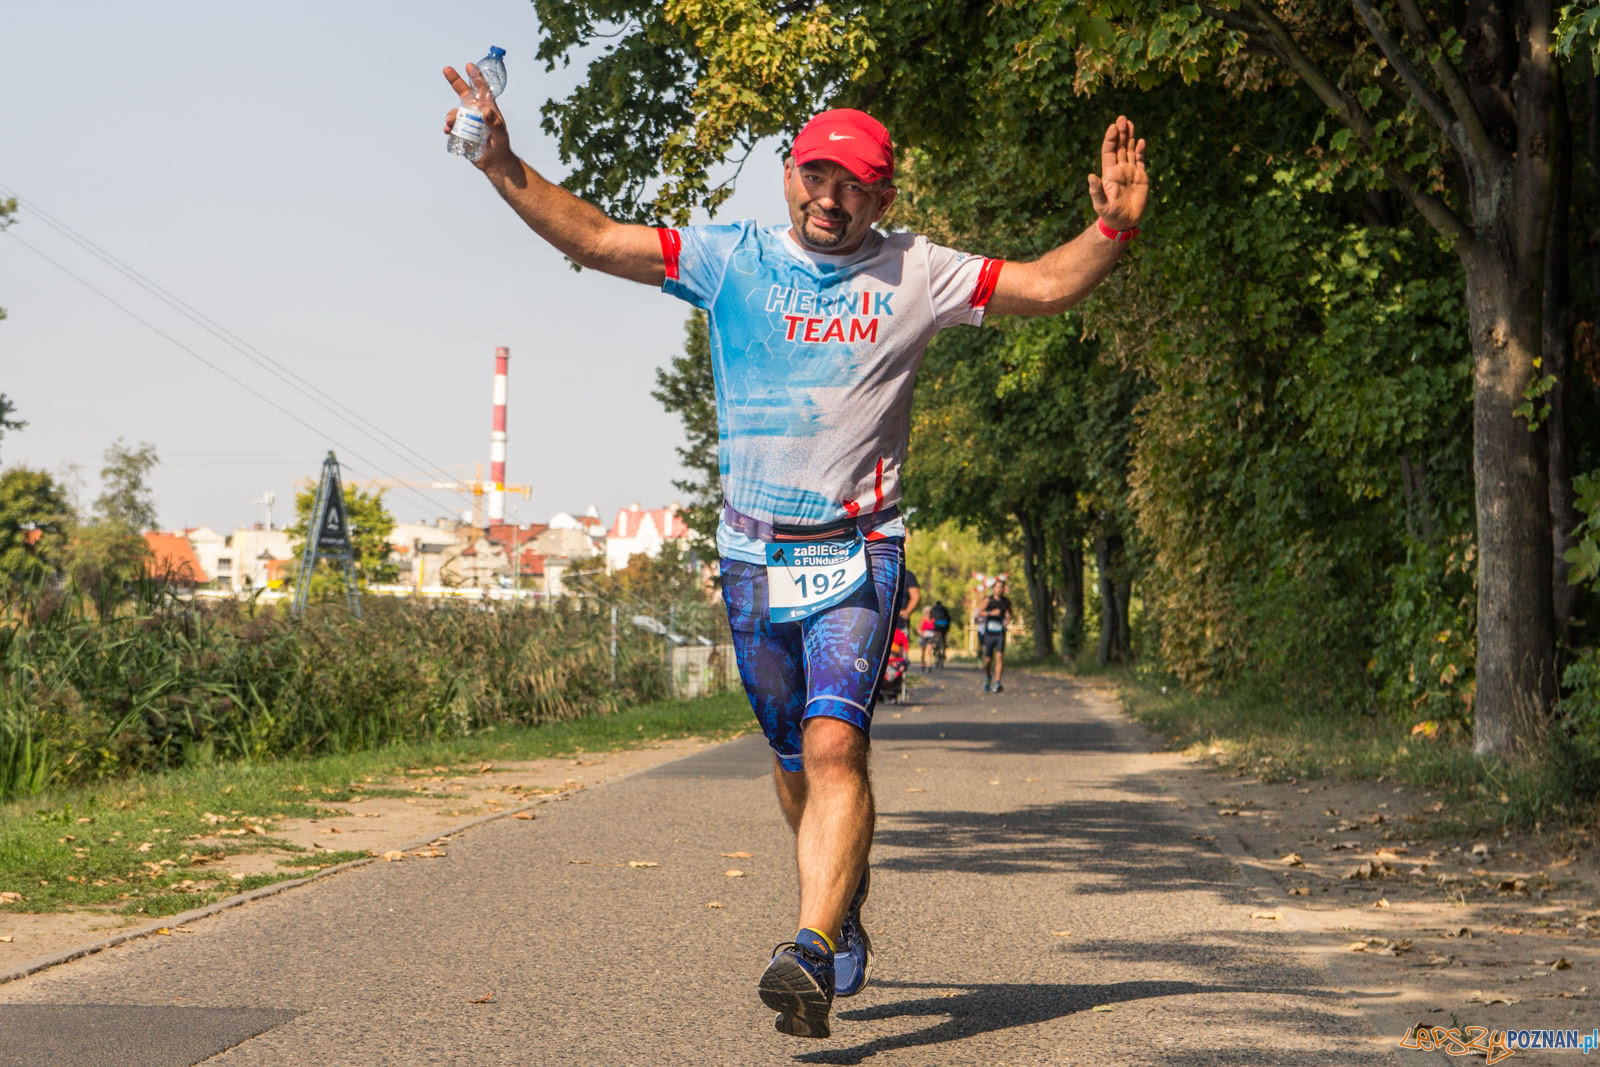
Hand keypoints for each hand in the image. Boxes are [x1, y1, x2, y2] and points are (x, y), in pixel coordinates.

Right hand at [442, 63, 511, 171]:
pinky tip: (448, 130)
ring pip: (455, 111)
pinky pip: (451, 125)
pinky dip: (447, 126)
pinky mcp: (461, 130)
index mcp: (487, 107)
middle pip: (463, 92)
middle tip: (447, 69)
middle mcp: (476, 111)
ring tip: (450, 125)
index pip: (482, 89)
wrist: (494, 162)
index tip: (469, 66)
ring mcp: (467, 120)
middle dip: (455, 80)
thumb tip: (485, 111)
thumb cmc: (501, 145)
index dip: (476, 77)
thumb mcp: (500, 134)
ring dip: (450, 115)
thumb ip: (494, 123)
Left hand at [1087, 116, 1147, 231]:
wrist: (1124, 223)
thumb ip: (1096, 191)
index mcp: (1109, 174)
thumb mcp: (1101, 204)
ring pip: (1129, 150)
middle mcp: (1119, 170)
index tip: (1113, 127)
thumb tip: (1090, 176)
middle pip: (1119, 147)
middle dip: (1120, 133)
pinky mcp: (1141, 177)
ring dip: (1129, 137)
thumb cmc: (1110, 215)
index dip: (1110, 139)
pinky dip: (1140, 150)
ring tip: (1129, 123)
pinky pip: (1140, 160)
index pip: (1109, 152)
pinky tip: (1141, 141)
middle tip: (1122, 118)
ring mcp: (1130, 172)